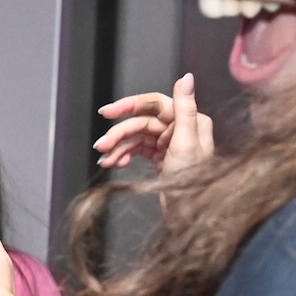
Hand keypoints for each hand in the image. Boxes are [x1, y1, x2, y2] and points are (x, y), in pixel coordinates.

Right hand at [94, 72, 215, 179]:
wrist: (189, 216)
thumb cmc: (193, 183)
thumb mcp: (187, 143)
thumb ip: (185, 109)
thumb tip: (186, 78)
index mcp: (190, 121)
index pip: (155, 104)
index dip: (129, 105)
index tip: (108, 112)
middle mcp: (180, 128)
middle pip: (141, 123)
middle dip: (119, 134)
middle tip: (101, 145)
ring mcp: (169, 143)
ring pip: (136, 137)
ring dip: (118, 147)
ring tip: (104, 160)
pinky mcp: (160, 157)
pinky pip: (136, 150)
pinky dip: (123, 155)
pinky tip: (114, 163)